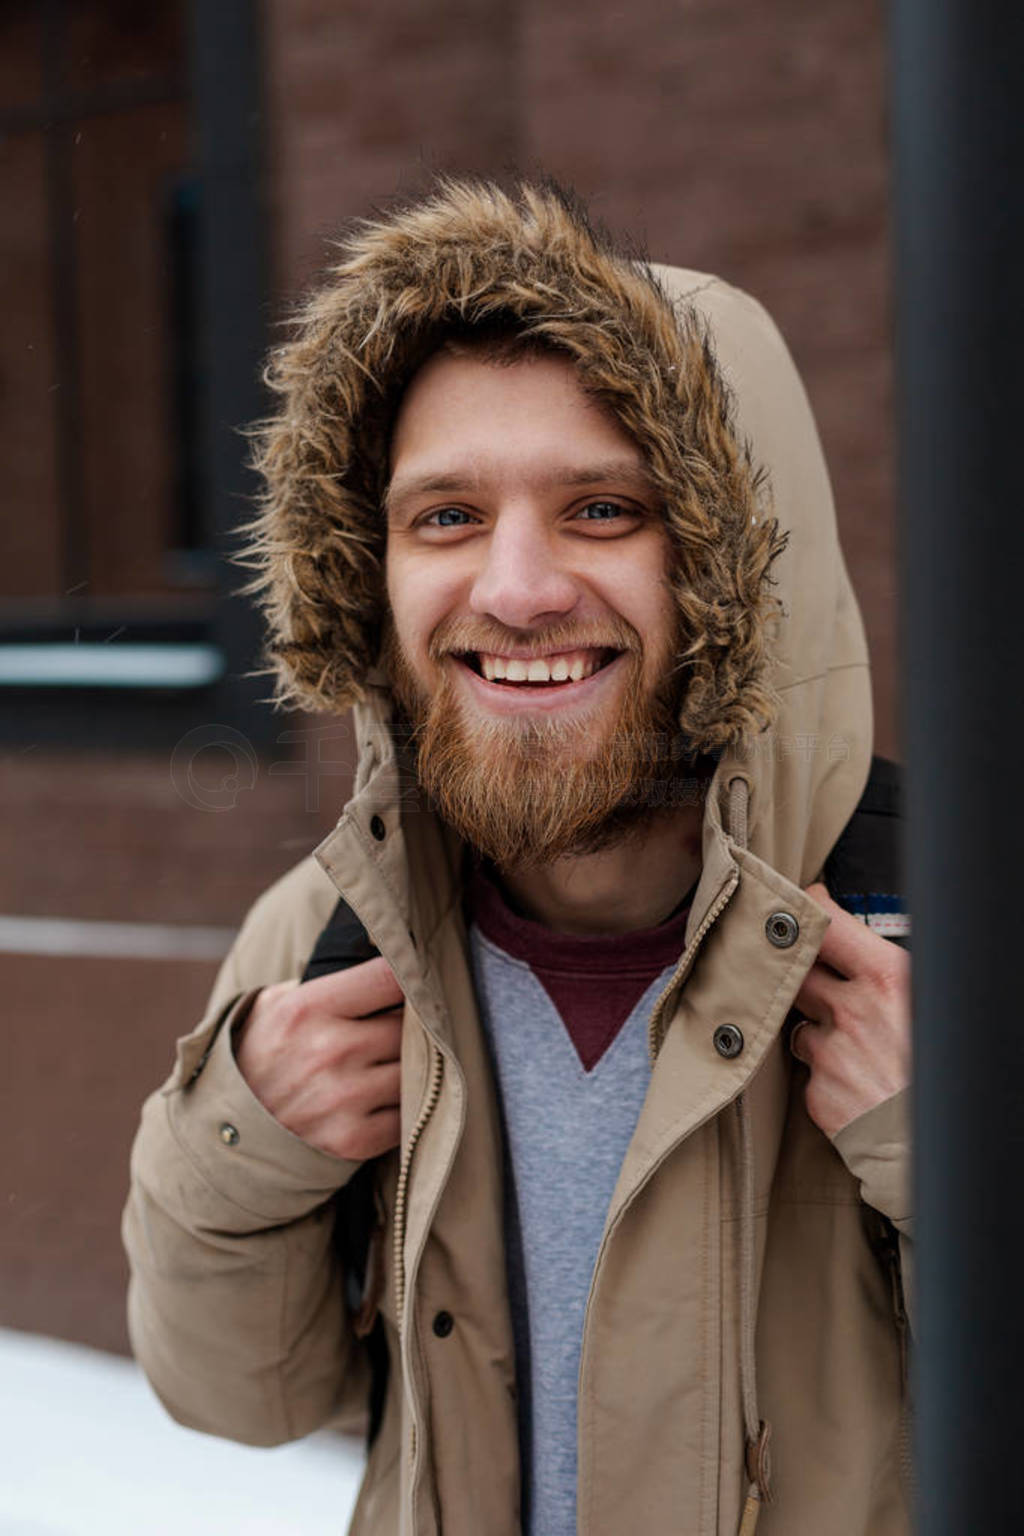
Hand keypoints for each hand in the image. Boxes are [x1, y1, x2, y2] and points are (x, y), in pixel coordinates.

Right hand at [234, 957, 403, 1159]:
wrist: (221, 1136)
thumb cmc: (255, 1059)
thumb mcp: (272, 1005)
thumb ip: (323, 983)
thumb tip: (378, 961)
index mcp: (308, 1008)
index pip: (388, 977)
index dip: (406, 978)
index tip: (411, 983)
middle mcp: (329, 1050)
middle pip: (409, 1027)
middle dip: (407, 1028)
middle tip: (395, 1033)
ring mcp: (343, 1097)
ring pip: (414, 1071)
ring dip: (407, 1070)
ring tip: (385, 1069)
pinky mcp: (353, 1139)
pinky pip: (405, 1113)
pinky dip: (399, 1110)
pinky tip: (378, 1103)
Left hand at [790, 883, 910, 1137]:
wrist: (935, 1147)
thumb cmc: (947, 1072)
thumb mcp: (928, 1000)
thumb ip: (889, 972)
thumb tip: (861, 945)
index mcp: (887, 978)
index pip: (825, 922)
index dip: (811, 909)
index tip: (809, 905)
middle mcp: (851, 1011)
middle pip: (799, 969)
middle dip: (806, 972)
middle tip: (822, 978)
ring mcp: (829, 1053)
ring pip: (802, 1023)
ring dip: (820, 1031)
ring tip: (859, 1051)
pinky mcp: (816, 1093)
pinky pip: (808, 1071)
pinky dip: (825, 1075)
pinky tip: (857, 1087)